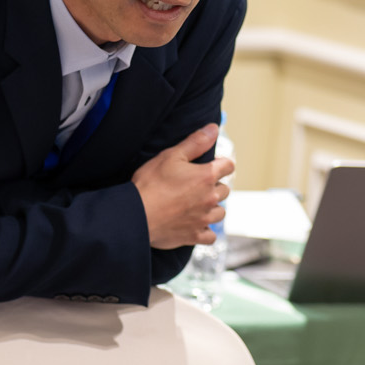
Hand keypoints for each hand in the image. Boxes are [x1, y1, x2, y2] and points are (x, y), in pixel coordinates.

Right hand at [133, 123, 234, 249]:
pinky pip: (210, 235)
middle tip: (195, 185)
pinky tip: (195, 224)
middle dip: (214, 186)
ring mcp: (203, 218)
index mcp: (206, 176)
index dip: (221, 164)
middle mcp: (210, 198)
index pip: (228, 166)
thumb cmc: (151, 183)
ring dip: (212, 208)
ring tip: (197, 205)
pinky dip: (205, 230)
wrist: (136, 215)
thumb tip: (214, 129)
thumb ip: (196, 142)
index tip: (210, 166)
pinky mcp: (194, 236)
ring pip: (220, 212)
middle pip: (224, 190)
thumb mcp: (171, 156)